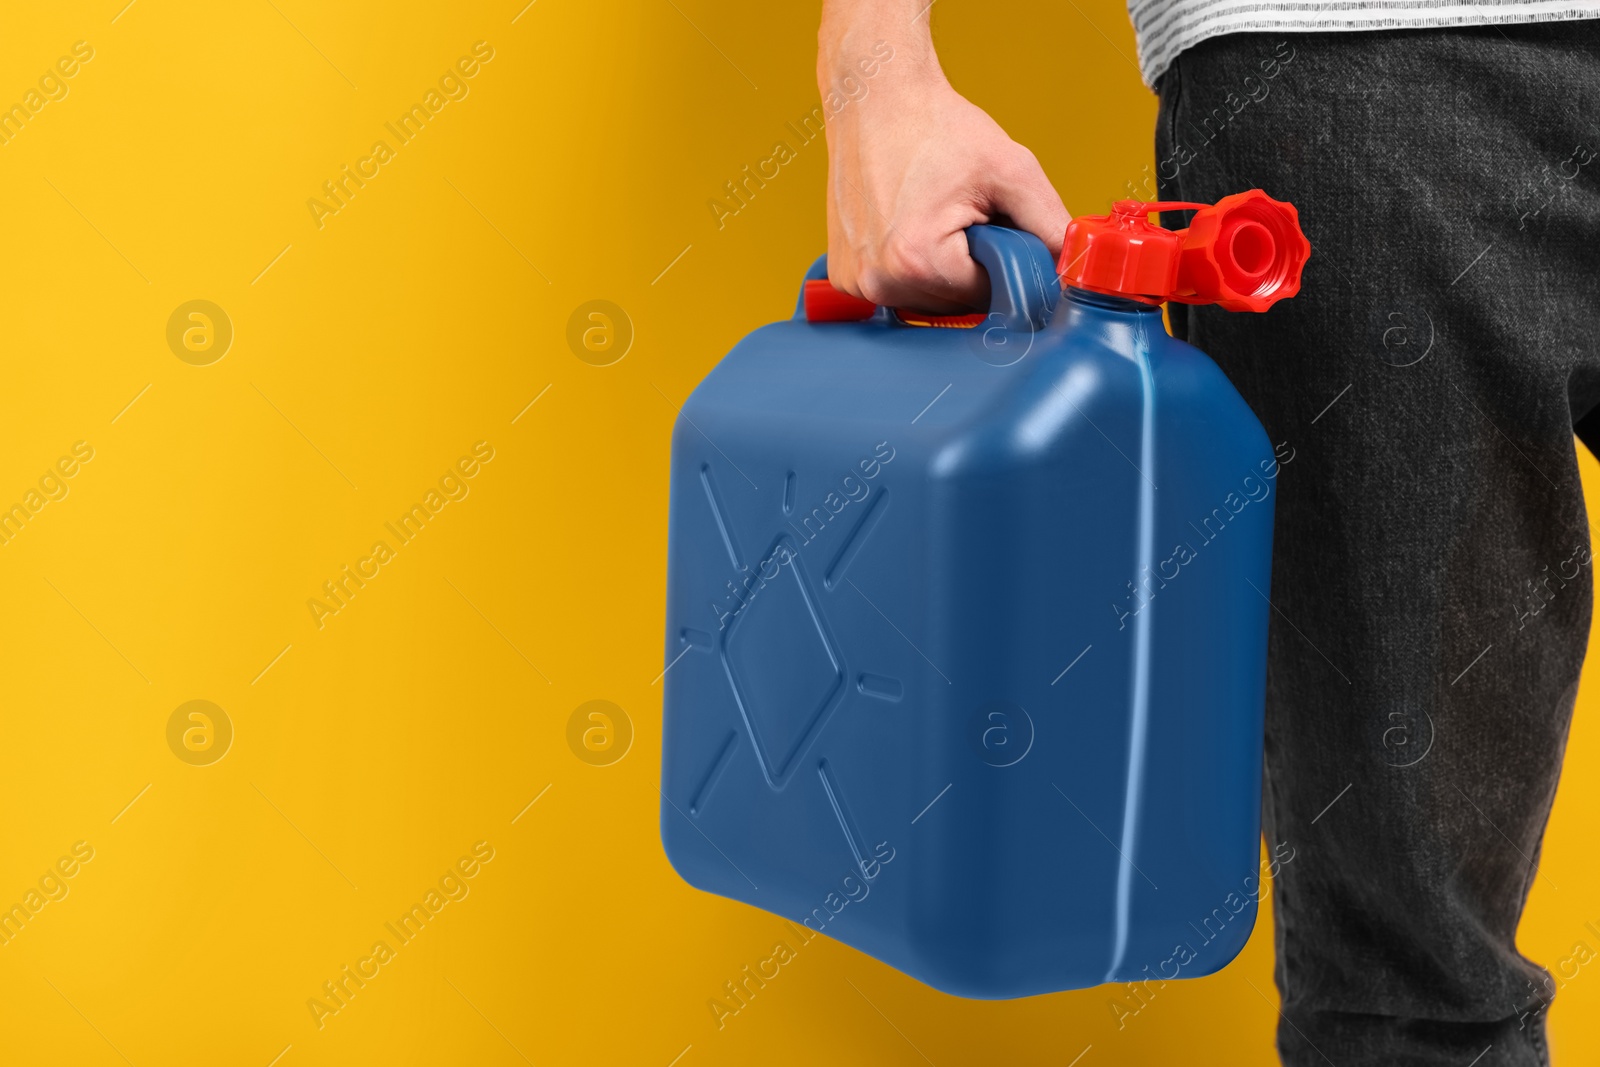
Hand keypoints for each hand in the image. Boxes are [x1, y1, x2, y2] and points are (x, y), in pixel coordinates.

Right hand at [818, 1, 1067, 314]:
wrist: (875, 99)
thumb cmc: (933, 126)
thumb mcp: (1010, 169)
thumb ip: (1050, 225)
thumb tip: (1075, 268)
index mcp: (916, 261)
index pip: (989, 296)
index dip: (1005, 261)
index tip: (996, 222)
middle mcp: (879, 281)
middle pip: (957, 302)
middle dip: (974, 264)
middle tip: (964, 211)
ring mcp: (856, 282)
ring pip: (930, 298)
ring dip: (946, 266)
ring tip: (934, 213)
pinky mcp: (846, 276)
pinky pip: (900, 288)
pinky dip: (915, 265)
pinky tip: (910, 224)